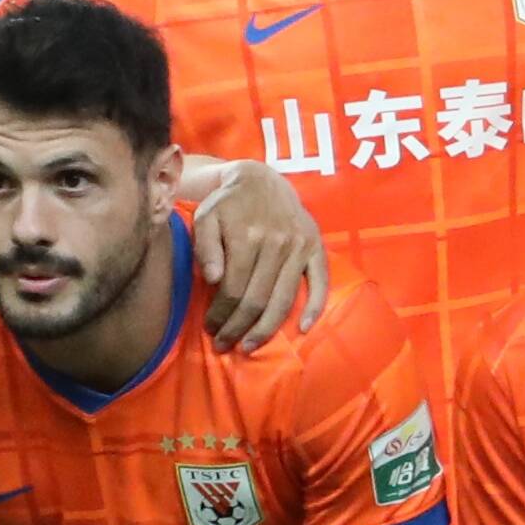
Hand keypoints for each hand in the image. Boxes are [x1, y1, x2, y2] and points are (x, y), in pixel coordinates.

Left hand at [168, 144, 323, 347]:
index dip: (220, 314)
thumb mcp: (206, 217)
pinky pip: (320, 281)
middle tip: (224, 345)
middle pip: (257, 299)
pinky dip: (314, 307)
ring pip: (283, 298)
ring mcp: (300, 245)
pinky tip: (302, 329)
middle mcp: (277, 242)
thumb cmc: (227, 204)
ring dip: (266, 329)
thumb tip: (212, 280)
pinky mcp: (316, 246)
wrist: (260, 179)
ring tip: (249, 346)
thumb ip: (205, 247)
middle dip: (238, 328)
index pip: (233, 289)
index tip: (210, 329)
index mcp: (247, 235)